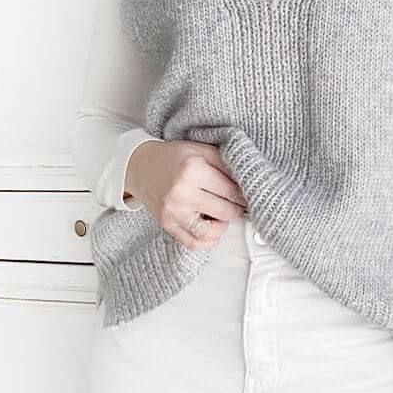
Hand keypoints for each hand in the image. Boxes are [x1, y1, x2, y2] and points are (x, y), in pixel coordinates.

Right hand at [124, 140, 247, 249]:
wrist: (141, 165)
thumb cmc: (175, 157)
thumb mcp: (202, 150)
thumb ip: (225, 164)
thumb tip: (247, 182)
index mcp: (192, 169)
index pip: (231, 190)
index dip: (245, 195)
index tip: (251, 195)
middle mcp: (181, 192)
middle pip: (224, 211)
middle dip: (238, 209)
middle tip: (241, 204)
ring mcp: (172, 211)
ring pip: (209, 231)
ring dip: (223, 225)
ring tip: (224, 215)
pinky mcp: (166, 224)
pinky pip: (192, 243)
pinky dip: (207, 241)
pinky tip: (213, 229)